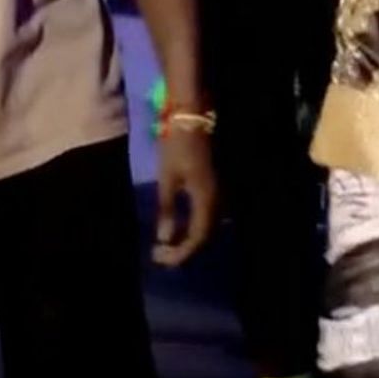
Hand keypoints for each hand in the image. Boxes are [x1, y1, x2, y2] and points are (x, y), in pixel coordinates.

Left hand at [152, 126, 215, 266]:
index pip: (198, 238)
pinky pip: (208, 214)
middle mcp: (218, 198)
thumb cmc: (177, 145)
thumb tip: (165, 239)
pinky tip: (178, 225)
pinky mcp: (215, 185)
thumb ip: (167, 209)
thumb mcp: (167, 178)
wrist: (193, 117)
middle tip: (160, 255)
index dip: (181, 254)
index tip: (160, 260)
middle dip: (183, 250)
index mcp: (206, 199)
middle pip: (206, 236)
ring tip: (166, 243)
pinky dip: (193, 225)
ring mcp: (219, 191)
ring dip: (188, 238)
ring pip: (208, 226)